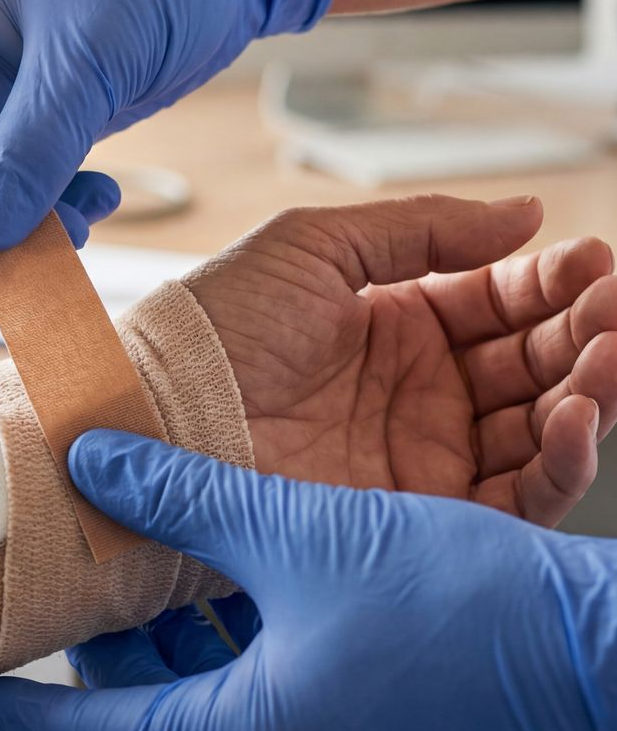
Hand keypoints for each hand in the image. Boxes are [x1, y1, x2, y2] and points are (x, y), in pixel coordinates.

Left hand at [0, 432, 616, 730]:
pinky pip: (281, 689)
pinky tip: (260, 577)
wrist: (604, 656)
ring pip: (223, 690)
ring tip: (168, 560)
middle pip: (161, 705)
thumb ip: (183, 499)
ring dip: (192, 627)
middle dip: (122, 641)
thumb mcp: (297, 537)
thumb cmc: (462, 612)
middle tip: (94, 578)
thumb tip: (97, 464)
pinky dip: (252, 636)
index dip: (27, 706)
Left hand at [186, 194, 616, 525]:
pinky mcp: (413, 518)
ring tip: (614, 353)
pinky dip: (558, 461)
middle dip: (585, 332)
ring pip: (535, 427)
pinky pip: (510, 496)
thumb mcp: (315, 247)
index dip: (549, 283)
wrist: (159, 412)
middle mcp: (414, 393)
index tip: (597, 261)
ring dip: (588, 390)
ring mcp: (418, 456)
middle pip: (529, 363)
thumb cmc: (214, 326)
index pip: (496, 303)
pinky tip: (577, 415)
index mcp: (393, 326)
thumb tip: (526, 212)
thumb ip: (421, 228)